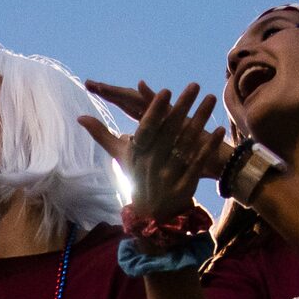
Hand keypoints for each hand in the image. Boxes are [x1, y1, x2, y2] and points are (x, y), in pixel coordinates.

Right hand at [81, 81, 231, 217]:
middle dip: (182, 106)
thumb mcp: (120, 156)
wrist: (152, 213)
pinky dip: (209, 146)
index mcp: (136, 153)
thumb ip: (102, 135)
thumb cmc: (136, 175)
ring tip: (209, 98)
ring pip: (186, 143)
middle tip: (193, 85)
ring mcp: (169, 174)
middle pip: (169, 131)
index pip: (147, 129)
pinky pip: (198, 162)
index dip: (155, 110)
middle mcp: (152, 163)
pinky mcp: (185, 184)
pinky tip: (218, 129)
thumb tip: (80, 117)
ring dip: (199, 120)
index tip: (165, 91)